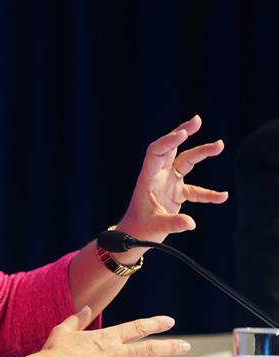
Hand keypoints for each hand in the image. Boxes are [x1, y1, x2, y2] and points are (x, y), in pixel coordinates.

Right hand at [39, 306, 190, 356]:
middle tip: (185, 346)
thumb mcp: (64, 330)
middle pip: (151, 349)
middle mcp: (117, 355)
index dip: (155, 324)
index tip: (168, 322)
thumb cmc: (55, 354)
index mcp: (107, 338)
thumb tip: (85, 308)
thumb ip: (78, 319)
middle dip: (171, 347)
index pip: (137, 328)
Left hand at [118, 115, 227, 243]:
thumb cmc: (139, 229)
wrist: (134, 236)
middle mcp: (158, 176)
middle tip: (198, 120)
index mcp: (148, 178)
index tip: (183, 133)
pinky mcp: (176, 193)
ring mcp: (167, 183)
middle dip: (183, 133)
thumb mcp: (155, 227)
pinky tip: (222, 196)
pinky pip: (195, 188)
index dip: (168, 141)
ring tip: (219, 145)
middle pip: (171, 149)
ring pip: (185, 162)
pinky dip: (208, 193)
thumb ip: (173, 223)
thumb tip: (191, 223)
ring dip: (201, 153)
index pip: (156, 152)